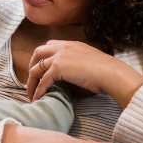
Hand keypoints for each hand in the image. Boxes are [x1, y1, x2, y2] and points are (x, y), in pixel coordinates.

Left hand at [26, 40, 142, 107]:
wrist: (111, 73)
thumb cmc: (106, 71)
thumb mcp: (90, 60)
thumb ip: (80, 62)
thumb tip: (76, 73)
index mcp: (71, 44)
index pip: (50, 45)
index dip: (43, 56)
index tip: (41, 67)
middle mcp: (63, 47)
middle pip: (38, 52)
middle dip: (32, 66)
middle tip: (31, 79)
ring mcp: (59, 56)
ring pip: (37, 68)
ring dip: (31, 82)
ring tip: (31, 93)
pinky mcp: (58, 68)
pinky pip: (43, 80)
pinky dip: (38, 90)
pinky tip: (38, 98)